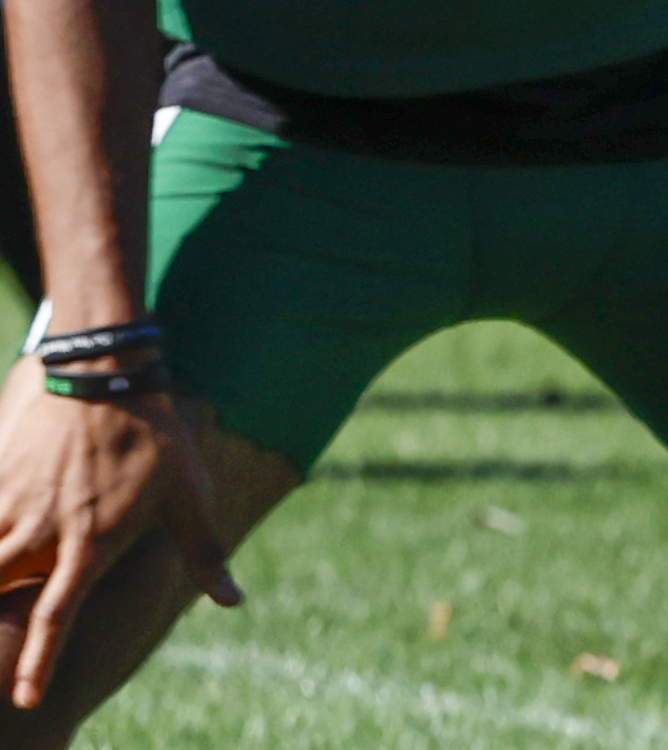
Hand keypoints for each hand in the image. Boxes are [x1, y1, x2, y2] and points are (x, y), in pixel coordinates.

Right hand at [0, 384, 237, 708]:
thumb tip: (234, 602)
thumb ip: (206, 554)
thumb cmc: (157, 440)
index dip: (40, 660)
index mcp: (91, 543)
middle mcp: (45, 532)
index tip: (27, 699)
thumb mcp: (190, 497)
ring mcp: (15, 506)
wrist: (107, 378)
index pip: (59, 614)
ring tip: (2, 596)